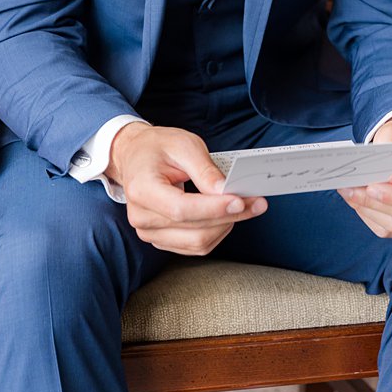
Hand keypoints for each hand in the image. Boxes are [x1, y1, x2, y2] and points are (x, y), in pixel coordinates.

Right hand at [104, 123, 266, 255]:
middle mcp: (141, 216)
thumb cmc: (157, 148)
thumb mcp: (183, 145)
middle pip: (194, 230)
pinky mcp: (161, 240)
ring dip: (226, 226)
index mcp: (141, 189)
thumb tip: (226, 192)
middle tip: (255, 201)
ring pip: (198, 242)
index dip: (213, 209)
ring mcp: (149, 232)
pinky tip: (225, 216)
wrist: (136, 156)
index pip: (181, 209)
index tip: (240, 200)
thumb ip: (204, 170)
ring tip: (242, 207)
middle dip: (230, 217)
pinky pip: (195, 246)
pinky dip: (216, 233)